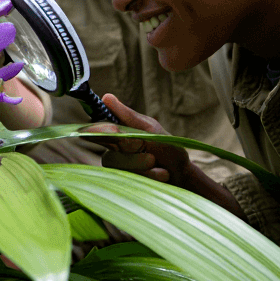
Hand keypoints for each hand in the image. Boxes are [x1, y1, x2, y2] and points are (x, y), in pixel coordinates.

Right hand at [86, 93, 245, 218]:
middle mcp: (112, 151)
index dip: (99, 131)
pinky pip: (129, 179)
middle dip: (134, 153)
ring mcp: (117, 169)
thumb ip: (128, 117)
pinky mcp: (123, 183)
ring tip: (160, 167)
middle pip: (109, 151)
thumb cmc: (168, 149)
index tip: (113, 132)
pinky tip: (160, 175)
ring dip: (144, 166)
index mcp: (118, 134)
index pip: (96, 131)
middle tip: (152, 154)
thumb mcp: (151, 130)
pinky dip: (149, 177)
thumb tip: (106, 97)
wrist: (183, 175)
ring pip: (120, 166)